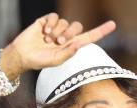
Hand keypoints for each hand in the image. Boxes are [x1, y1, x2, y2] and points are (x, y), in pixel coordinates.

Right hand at [1, 13, 115, 76]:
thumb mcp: (55, 60)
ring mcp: (57, 27)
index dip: (101, 31)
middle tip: (58, 41)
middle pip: (77, 26)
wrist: (23, 55)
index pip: (89, 37)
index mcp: (71, 45)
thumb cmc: (39, 61)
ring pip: (65, 22)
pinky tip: (44, 31)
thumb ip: (68, 53)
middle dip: (69, 33)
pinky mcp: (47, 21)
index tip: (113, 24)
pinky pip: (54, 17)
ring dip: (56, 31)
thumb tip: (79, 44)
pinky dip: (51, 24)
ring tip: (47, 39)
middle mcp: (66, 35)